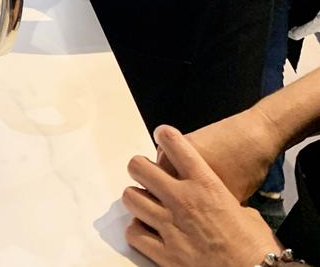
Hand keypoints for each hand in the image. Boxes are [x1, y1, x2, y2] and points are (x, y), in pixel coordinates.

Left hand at [123, 125, 281, 266]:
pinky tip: (147, 229)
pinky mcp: (167, 255)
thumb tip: (217, 202)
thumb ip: (220, 198)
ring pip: (132, 198)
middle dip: (140, 167)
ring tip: (144, 201)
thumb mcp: (242, 209)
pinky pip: (135, 234)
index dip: (165, 135)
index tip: (163, 136)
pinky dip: (138, 230)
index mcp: (205, 183)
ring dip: (137, 198)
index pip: (173, 143)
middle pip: (140, 167)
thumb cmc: (257, 245)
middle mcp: (183, 199)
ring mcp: (171, 226)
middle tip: (145, 173)